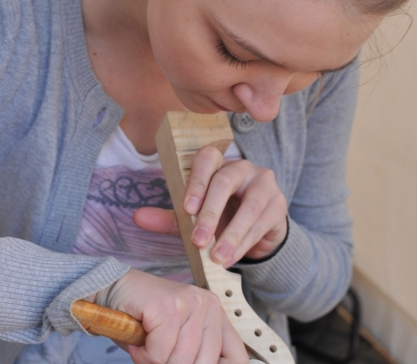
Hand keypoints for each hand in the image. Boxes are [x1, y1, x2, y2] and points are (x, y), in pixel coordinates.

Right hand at [94, 269, 247, 363]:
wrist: (110, 290)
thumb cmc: (142, 318)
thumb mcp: (178, 339)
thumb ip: (195, 355)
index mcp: (215, 314)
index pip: (236, 357)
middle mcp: (208, 305)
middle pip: (204, 363)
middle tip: (156, 355)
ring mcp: (190, 303)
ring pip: (180, 361)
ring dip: (155, 361)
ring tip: (145, 344)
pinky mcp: (169, 307)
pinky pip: (159, 353)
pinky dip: (143, 355)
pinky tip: (137, 340)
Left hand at [135, 145, 287, 266]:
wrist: (255, 235)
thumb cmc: (220, 219)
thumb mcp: (193, 219)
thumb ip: (169, 217)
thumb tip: (138, 217)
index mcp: (218, 164)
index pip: (208, 158)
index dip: (197, 180)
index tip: (187, 208)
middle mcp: (242, 168)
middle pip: (226, 181)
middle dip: (211, 212)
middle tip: (198, 241)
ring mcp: (264, 184)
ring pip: (249, 206)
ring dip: (231, 234)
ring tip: (216, 257)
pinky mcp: (278, 205)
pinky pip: (261, 224)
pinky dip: (244, 244)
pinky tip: (230, 258)